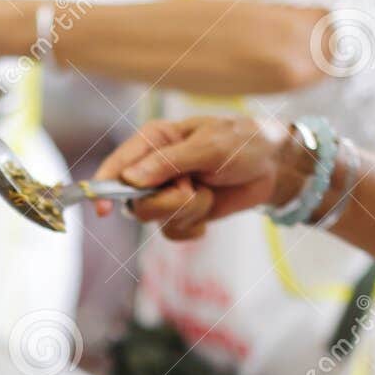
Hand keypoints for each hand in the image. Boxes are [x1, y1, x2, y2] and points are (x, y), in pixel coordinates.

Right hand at [94, 116, 304, 236]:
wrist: (271, 167)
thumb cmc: (242, 143)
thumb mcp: (208, 146)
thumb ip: (168, 162)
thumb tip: (131, 179)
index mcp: (153, 141)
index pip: (116, 166)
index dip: (104, 188)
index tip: (103, 209)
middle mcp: (152, 169)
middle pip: (135, 202)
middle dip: (167, 201)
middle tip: (192, 187)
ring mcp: (165, 194)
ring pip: (155, 219)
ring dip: (188, 210)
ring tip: (208, 192)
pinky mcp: (180, 214)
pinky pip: (173, 233)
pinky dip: (195, 225)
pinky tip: (209, 208)